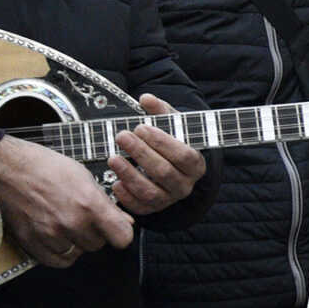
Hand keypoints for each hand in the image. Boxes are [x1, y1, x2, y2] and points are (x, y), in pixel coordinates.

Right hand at [0, 133, 135, 267]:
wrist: (6, 167)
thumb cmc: (43, 166)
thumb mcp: (83, 176)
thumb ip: (106, 203)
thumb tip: (124, 222)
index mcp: (88, 204)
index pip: (122, 237)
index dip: (121, 232)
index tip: (116, 228)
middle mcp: (70, 222)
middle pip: (99, 245)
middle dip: (95, 233)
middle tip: (83, 217)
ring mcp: (50, 235)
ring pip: (78, 253)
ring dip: (76, 242)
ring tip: (66, 222)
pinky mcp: (32, 242)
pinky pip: (57, 260)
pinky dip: (60, 252)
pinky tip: (57, 236)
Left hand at [107, 95, 204, 215]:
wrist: (170, 165)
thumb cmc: (170, 142)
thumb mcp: (170, 125)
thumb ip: (160, 111)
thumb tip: (146, 98)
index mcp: (196, 164)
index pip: (183, 155)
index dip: (162, 142)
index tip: (141, 127)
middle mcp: (185, 185)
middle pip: (164, 172)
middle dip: (140, 153)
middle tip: (121, 136)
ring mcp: (169, 199)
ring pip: (150, 192)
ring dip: (129, 174)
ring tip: (112, 158)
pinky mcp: (153, 209)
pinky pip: (139, 207)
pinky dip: (126, 196)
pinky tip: (115, 182)